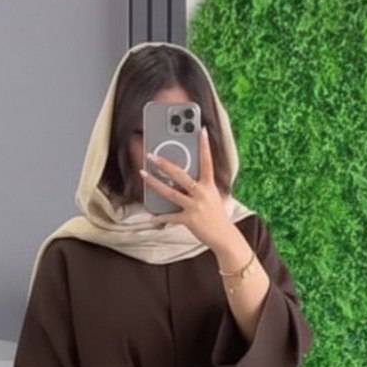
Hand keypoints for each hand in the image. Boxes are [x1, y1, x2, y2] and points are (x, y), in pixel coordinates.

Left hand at [139, 126, 234, 251]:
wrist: (223, 236)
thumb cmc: (216, 215)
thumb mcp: (212, 196)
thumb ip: (200, 185)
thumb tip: (182, 177)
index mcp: (209, 185)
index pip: (208, 162)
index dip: (205, 146)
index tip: (202, 130)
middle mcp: (202, 194)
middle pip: (181, 175)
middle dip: (165, 164)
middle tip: (152, 155)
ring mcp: (195, 207)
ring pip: (171, 192)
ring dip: (155, 183)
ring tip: (143, 174)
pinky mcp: (189, 220)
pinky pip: (170, 217)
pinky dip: (159, 217)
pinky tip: (150, 216)